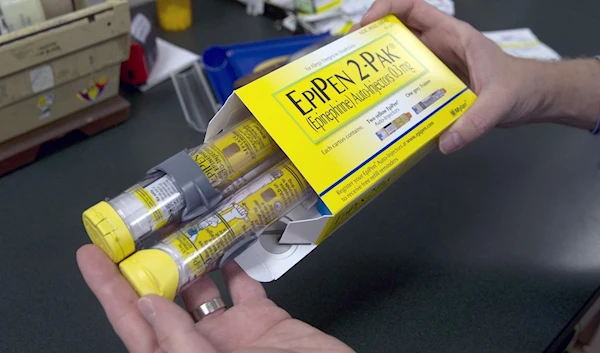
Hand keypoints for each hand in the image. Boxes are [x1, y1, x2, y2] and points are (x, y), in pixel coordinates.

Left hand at [77, 245, 353, 352]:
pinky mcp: (264, 319)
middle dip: (146, 266)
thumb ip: (178, 342)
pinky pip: (244, 286)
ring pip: (202, 288)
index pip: (133, 324)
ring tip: (178, 226)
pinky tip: (228, 241)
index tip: (90, 255)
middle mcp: (199, 346)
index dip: (109, 290)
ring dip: (190, 259)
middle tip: (134, 230)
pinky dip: (235, 264)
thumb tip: (147, 303)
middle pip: (162, 301)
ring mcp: (232, 333)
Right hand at [360, 0, 595, 152]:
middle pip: (399, 33)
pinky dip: (393, 91)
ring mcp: (437, 67)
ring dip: (379, 68)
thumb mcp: (500, 102)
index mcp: (453, 36)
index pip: (414, 8)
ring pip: (400, 59)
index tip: (365, 25)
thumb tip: (444, 144)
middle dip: (372, 41)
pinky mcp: (436, 87)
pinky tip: (381, 108)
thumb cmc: (521, 87)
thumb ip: (475, 122)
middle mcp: (440, 47)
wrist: (533, 99)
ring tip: (356, 85)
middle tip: (349, 59)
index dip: (387, 8)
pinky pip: (409, 84)